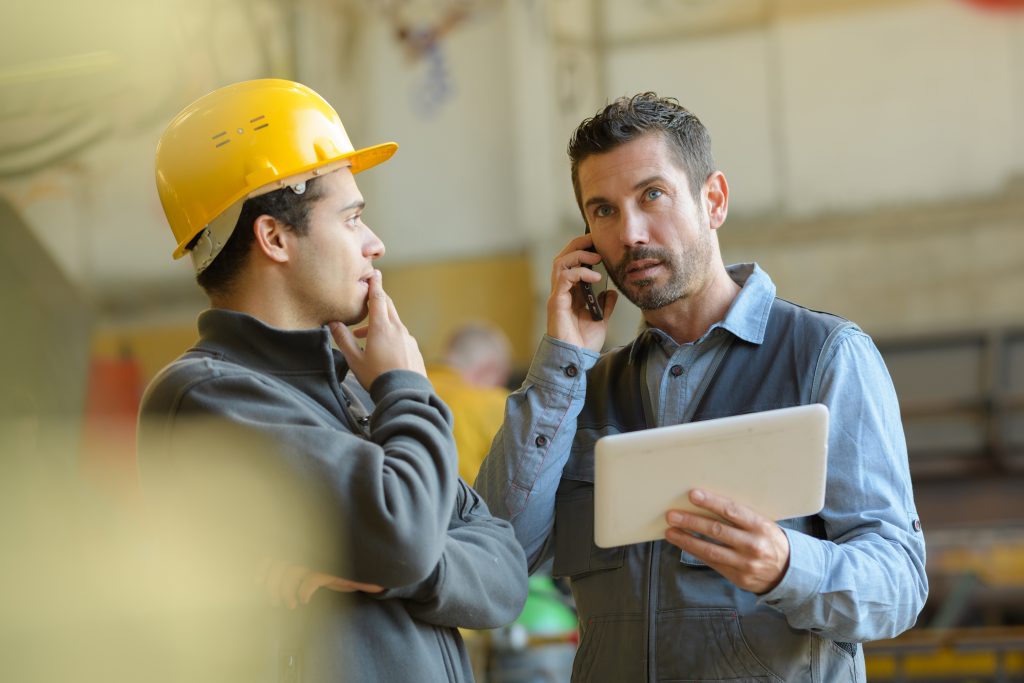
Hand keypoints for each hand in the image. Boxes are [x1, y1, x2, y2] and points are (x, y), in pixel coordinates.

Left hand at [260, 560, 383, 608]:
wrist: (366, 567)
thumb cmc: (335, 566)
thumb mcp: (313, 565)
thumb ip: (295, 566)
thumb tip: (268, 578)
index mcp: (300, 545)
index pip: (274, 552)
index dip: (263, 567)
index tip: (259, 582)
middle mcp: (307, 548)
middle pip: (279, 564)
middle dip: (273, 585)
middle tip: (275, 602)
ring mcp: (319, 557)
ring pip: (292, 571)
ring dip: (286, 591)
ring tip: (290, 605)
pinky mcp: (331, 568)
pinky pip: (311, 580)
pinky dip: (305, 591)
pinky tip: (305, 600)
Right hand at [331, 270, 426, 387]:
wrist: (405, 393)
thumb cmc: (377, 377)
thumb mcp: (355, 359)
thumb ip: (343, 339)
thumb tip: (333, 324)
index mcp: (382, 327)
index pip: (378, 298)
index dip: (375, 285)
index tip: (374, 274)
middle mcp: (398, 329)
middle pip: (388, 306)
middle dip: (377, 299)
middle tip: (368, 296)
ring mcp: (408, 338)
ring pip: (393, 322)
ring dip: (379, 322)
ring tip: (364, 335)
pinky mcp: (414, 349)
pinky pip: (401, 335)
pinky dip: (390, 335)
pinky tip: (382, 350)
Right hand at [546, 234, 618, 351]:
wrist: (576, 358)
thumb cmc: (583, 342)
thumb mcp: (601, 319)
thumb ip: (605, 304)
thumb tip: (611, 291)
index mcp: (570, 293)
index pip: (571, 263)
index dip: (582, 251)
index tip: (598, 245)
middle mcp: (561, 291)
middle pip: (563, 257)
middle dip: (578, 245)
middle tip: (595, 241)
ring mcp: (557, 295)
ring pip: (560, 263)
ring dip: (579, 256)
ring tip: (596, 258)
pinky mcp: (556, 301)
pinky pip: (564, 278)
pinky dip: (579, 272)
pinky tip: (595, 277)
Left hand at [664, 489, 789, 594]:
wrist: (789, 572)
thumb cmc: (769, 540)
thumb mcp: (763, 524)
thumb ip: (741, 516)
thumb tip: (708, 503)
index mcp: (761, 526)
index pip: (732, 511)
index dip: (711, 502)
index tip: (693, 495)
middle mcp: (754, 545)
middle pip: (717, 531)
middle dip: (691, 522)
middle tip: (672, 515)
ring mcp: (745, 563)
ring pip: (710, 550)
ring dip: (687, 540)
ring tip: (670, 531)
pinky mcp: (738, 577)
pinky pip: (712, 563)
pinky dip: (695, 552)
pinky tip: (683, 544)